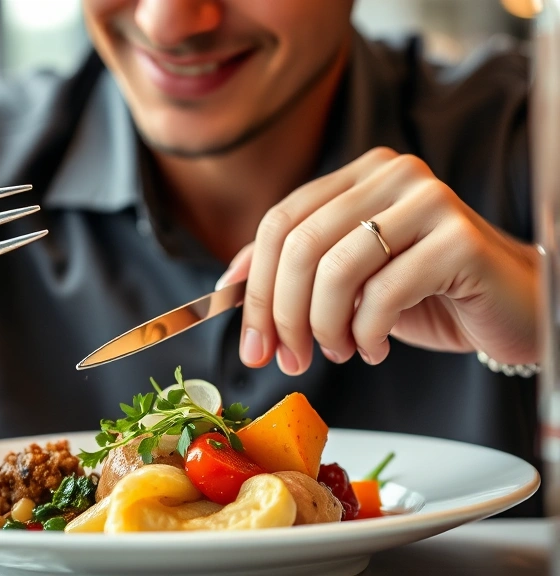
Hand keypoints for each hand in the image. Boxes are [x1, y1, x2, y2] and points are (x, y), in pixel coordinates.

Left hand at [217, 147, 540, 374]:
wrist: (508, 307)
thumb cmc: (425, 291)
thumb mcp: (348, 279)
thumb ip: (292, 271)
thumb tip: (226, 288)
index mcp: (357, 175)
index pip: (280, 223)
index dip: (254, 286)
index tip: (250, 341)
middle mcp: (392, 175)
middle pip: (301, 244)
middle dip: (281, 314)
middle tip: (285, 358)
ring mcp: (429, 201)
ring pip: (336, 269)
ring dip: (324, 327)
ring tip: (337, 352)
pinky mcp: (459, 240)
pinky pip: (384, 293)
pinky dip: (368, 333)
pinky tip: (376, 347)